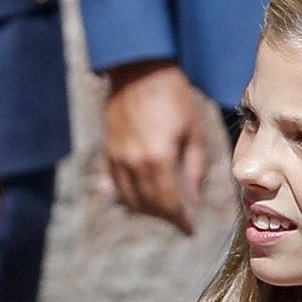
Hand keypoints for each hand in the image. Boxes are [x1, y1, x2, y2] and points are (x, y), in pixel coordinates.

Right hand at [99, 60, 208, 233]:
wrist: (139, 70)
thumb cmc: (174, 96)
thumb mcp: (193, 131)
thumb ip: (193, 169)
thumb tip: (193, 200)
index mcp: (158, 159)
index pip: (169, 203)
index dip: (180, 221)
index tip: (190, 231)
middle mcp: (133, 163)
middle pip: (148, 206)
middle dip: (165, 217)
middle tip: (181, 221)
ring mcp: (116, 158)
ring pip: (129, 200)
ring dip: (147, 211)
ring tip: (164, 210)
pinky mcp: (108, 152)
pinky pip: (115, 186)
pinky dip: (128, 197)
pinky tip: (140, 199)